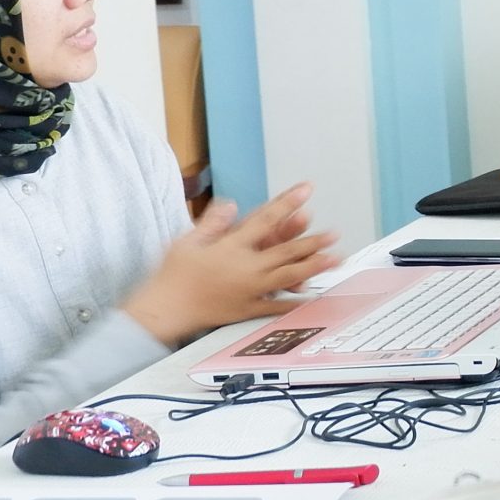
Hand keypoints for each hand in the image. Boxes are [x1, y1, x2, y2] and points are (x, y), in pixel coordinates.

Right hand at [124, 184, 339, 343]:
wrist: (165, 309)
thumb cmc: (173, 274)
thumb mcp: (187, 241)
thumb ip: (212, 222)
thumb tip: (231, 204)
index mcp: (231, 246)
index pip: (265, 220)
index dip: (287, 203)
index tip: (306, 190)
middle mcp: (245, 267)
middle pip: (285, 250)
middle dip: (312, 241)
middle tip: (334, 233)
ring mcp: (249, 289)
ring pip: (287, 275)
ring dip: (313, 266)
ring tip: (334, 259)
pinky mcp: (248, 308)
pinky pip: (275, 305)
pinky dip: (294, 300)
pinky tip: (312, 295)